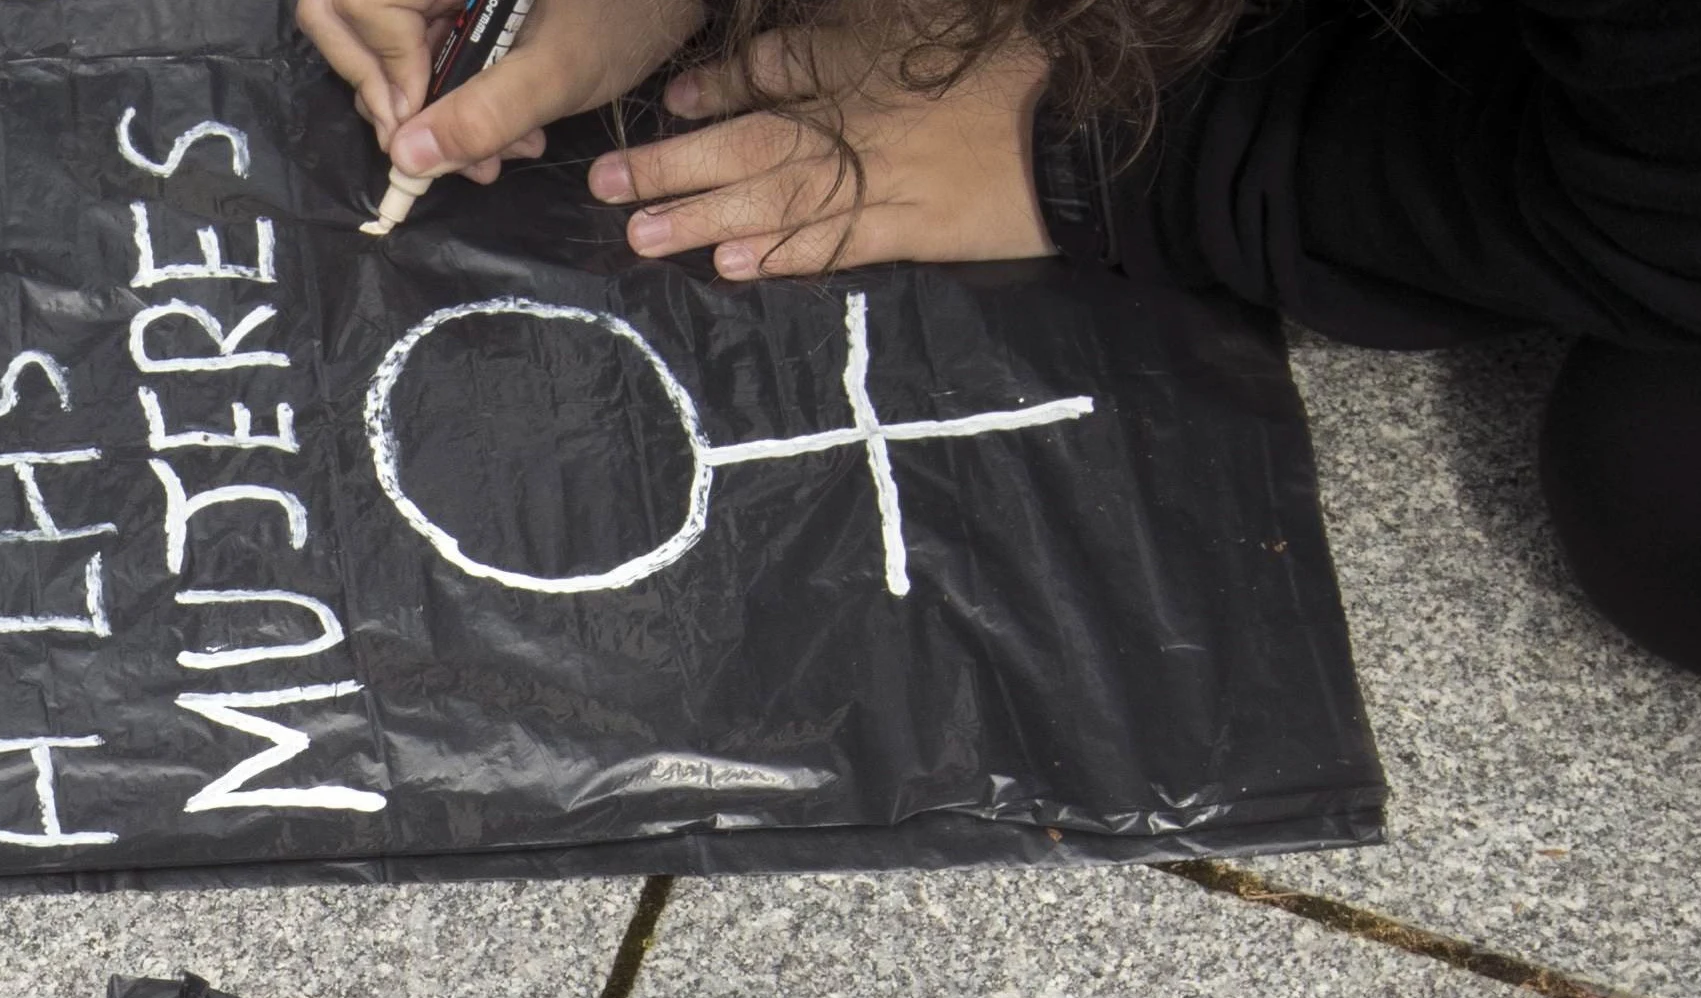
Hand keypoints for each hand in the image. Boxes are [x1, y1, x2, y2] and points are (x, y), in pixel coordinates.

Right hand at [299, 0, 715, 189]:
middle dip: (389, 95)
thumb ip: (484, 114)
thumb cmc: (629, 14)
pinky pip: (418, 50)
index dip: (376, 67)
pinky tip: (498, 134)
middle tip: (436, 150)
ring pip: (382, 44)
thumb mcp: (559, 71)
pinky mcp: (454, 4)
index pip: (354, 2)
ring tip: (492, 154)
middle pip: (348, 19)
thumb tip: (408, 159)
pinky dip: (448, 99)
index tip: (416, 126)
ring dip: (426, 111)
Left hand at [587, 12, 1050, 274]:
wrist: (1093, 131)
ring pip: (780, 196)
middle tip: (608, 182)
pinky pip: (839, 242)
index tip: (676, 98)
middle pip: (756, 137)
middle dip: (677, 161)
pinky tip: (731, 266)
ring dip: (705, 215)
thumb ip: (864, 35)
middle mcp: (866, 120)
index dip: (724, 84)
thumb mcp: (942, 27)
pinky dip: (784, 255)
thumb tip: (791, 47)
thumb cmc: (1026, 70)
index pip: (784, 67)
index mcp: (876, 61)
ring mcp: (888, 178)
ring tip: (640, 233)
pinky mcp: (917, 230)